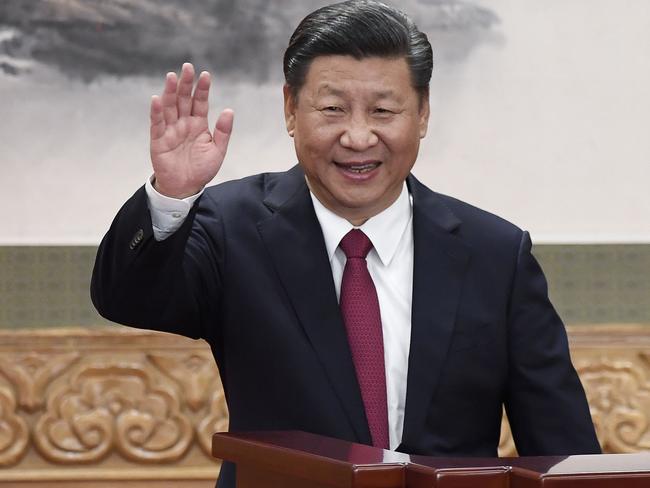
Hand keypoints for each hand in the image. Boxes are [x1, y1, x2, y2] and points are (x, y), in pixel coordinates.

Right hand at [150, 63, 233, 197]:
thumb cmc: (202, 169)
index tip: (206, 75)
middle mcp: (183, 124)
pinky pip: (157, 124)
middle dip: (185, 84)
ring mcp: (170, 130)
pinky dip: (156, 112)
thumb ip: (223, 131)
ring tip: (172, 76)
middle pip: (183, 99)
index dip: (202, 89)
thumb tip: (229, 110)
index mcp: (198, 124)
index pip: (200, 102)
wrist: (186, 187)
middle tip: (187, 67)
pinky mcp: (158, 140)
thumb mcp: (217, 151)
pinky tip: (157, 99)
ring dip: (169, 92)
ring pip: (169, 107)